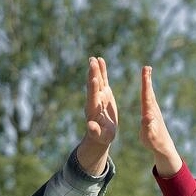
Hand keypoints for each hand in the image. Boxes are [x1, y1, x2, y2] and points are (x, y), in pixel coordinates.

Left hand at [74, 56, 116, 175]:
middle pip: (93, 85)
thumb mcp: (100, 136)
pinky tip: (100, 60)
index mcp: (93, 110)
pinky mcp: (105, 94)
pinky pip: (103, 80)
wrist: (101, 135)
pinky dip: (102, 70)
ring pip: (97, 80)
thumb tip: (90, 126)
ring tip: (93, 58)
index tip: (93, 79)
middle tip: (91, 62)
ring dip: (95, 69)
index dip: (93, 88)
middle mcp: (95, 100)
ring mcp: (99, 96)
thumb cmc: (101, 137)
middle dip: (92, 74)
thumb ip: (95, 131)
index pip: (93, 97)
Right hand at [136, 65, 182, 177]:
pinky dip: (147, 91)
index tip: (145, 72)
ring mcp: (153, 111)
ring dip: (147, 83)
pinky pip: (148, 99)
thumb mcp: (149, 137)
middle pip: (149, 92)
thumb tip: (146, 116)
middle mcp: (153, 110)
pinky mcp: (153, 114)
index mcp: (150, 113)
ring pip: (149, 94)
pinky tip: (146, 89)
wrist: (164, 147)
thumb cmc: (154, 143)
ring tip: (146, 73)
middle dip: (147, 79)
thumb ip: (147, 127)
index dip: (145, 83)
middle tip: (146, 67)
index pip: (146, 95)